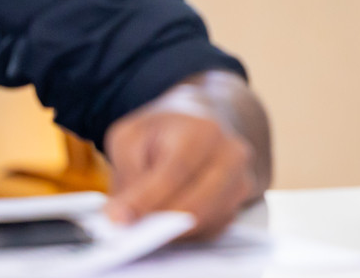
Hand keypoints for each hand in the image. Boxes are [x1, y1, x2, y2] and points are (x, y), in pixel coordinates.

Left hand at [103, 73, 268, 239]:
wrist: (200, 126)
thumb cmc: (163, 133)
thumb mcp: (132, 137)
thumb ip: (127, 172)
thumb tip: (123, 214)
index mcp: (204, 130)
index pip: (177, 170)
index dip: (147, 198)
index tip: (118, 217)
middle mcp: (231, 154)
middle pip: (198, 203)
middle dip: (159, 222)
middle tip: (128, 230)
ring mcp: (241, 179)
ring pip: (206, 221)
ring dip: (171, 231)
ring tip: (144, 223)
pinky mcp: (239, 203)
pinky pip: (212, 229)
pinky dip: (186, 234)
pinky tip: (166, 222)